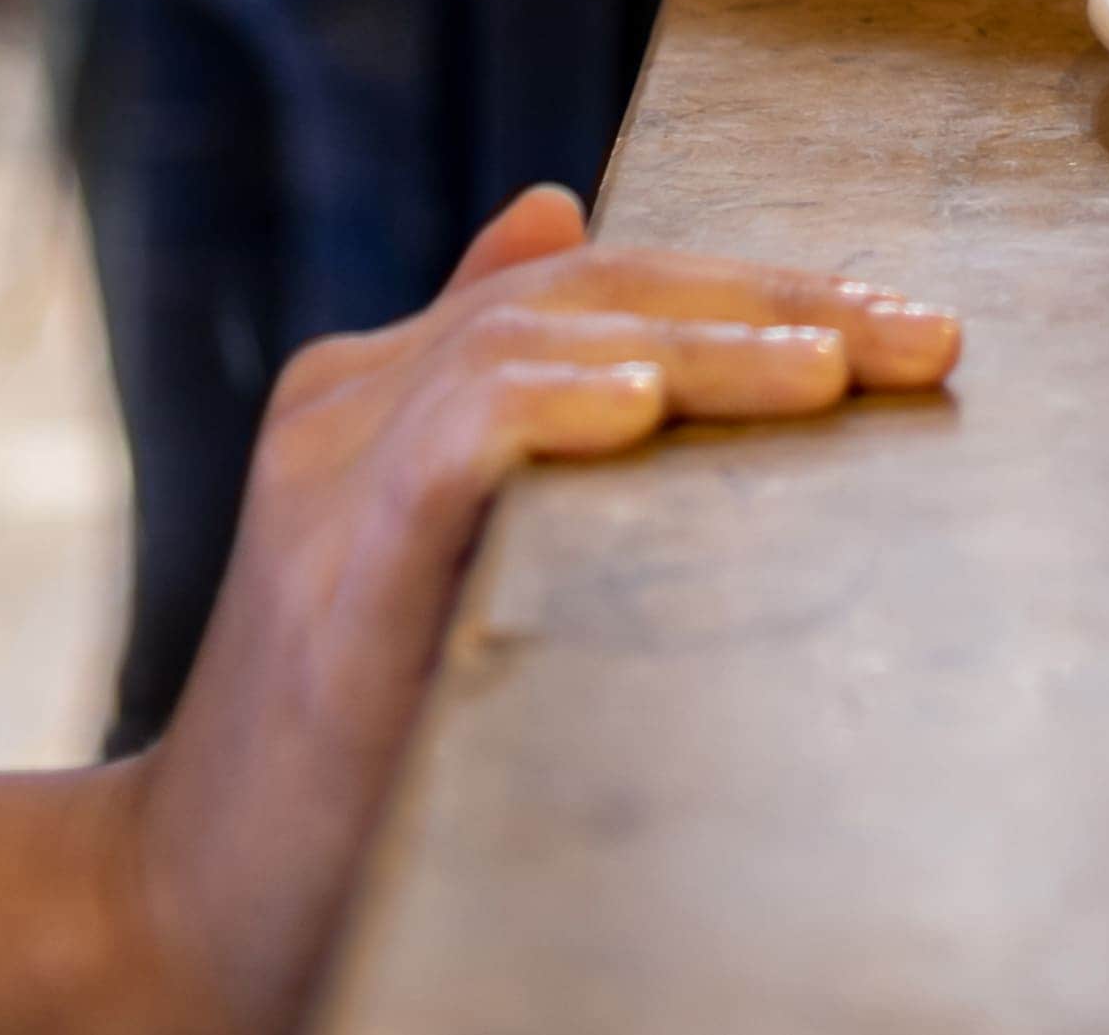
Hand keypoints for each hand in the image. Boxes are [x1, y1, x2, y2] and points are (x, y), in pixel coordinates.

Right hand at [0, 189, 957, 1034]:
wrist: (187, 902)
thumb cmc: (340, 740)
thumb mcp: (426, 536)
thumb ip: (487, 377)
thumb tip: (558, 207)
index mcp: (385, 385)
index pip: (598, 284)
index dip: (754, 287)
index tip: (903, 325)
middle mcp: (351, 402)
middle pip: (584, 296)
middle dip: (769, 304)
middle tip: (921, 337)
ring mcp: (329, 478)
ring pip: (534, 345)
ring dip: (704, 349)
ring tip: (833, 370)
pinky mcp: (330, 572)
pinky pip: (449, 444)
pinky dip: (549, 409)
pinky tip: (643, 411)